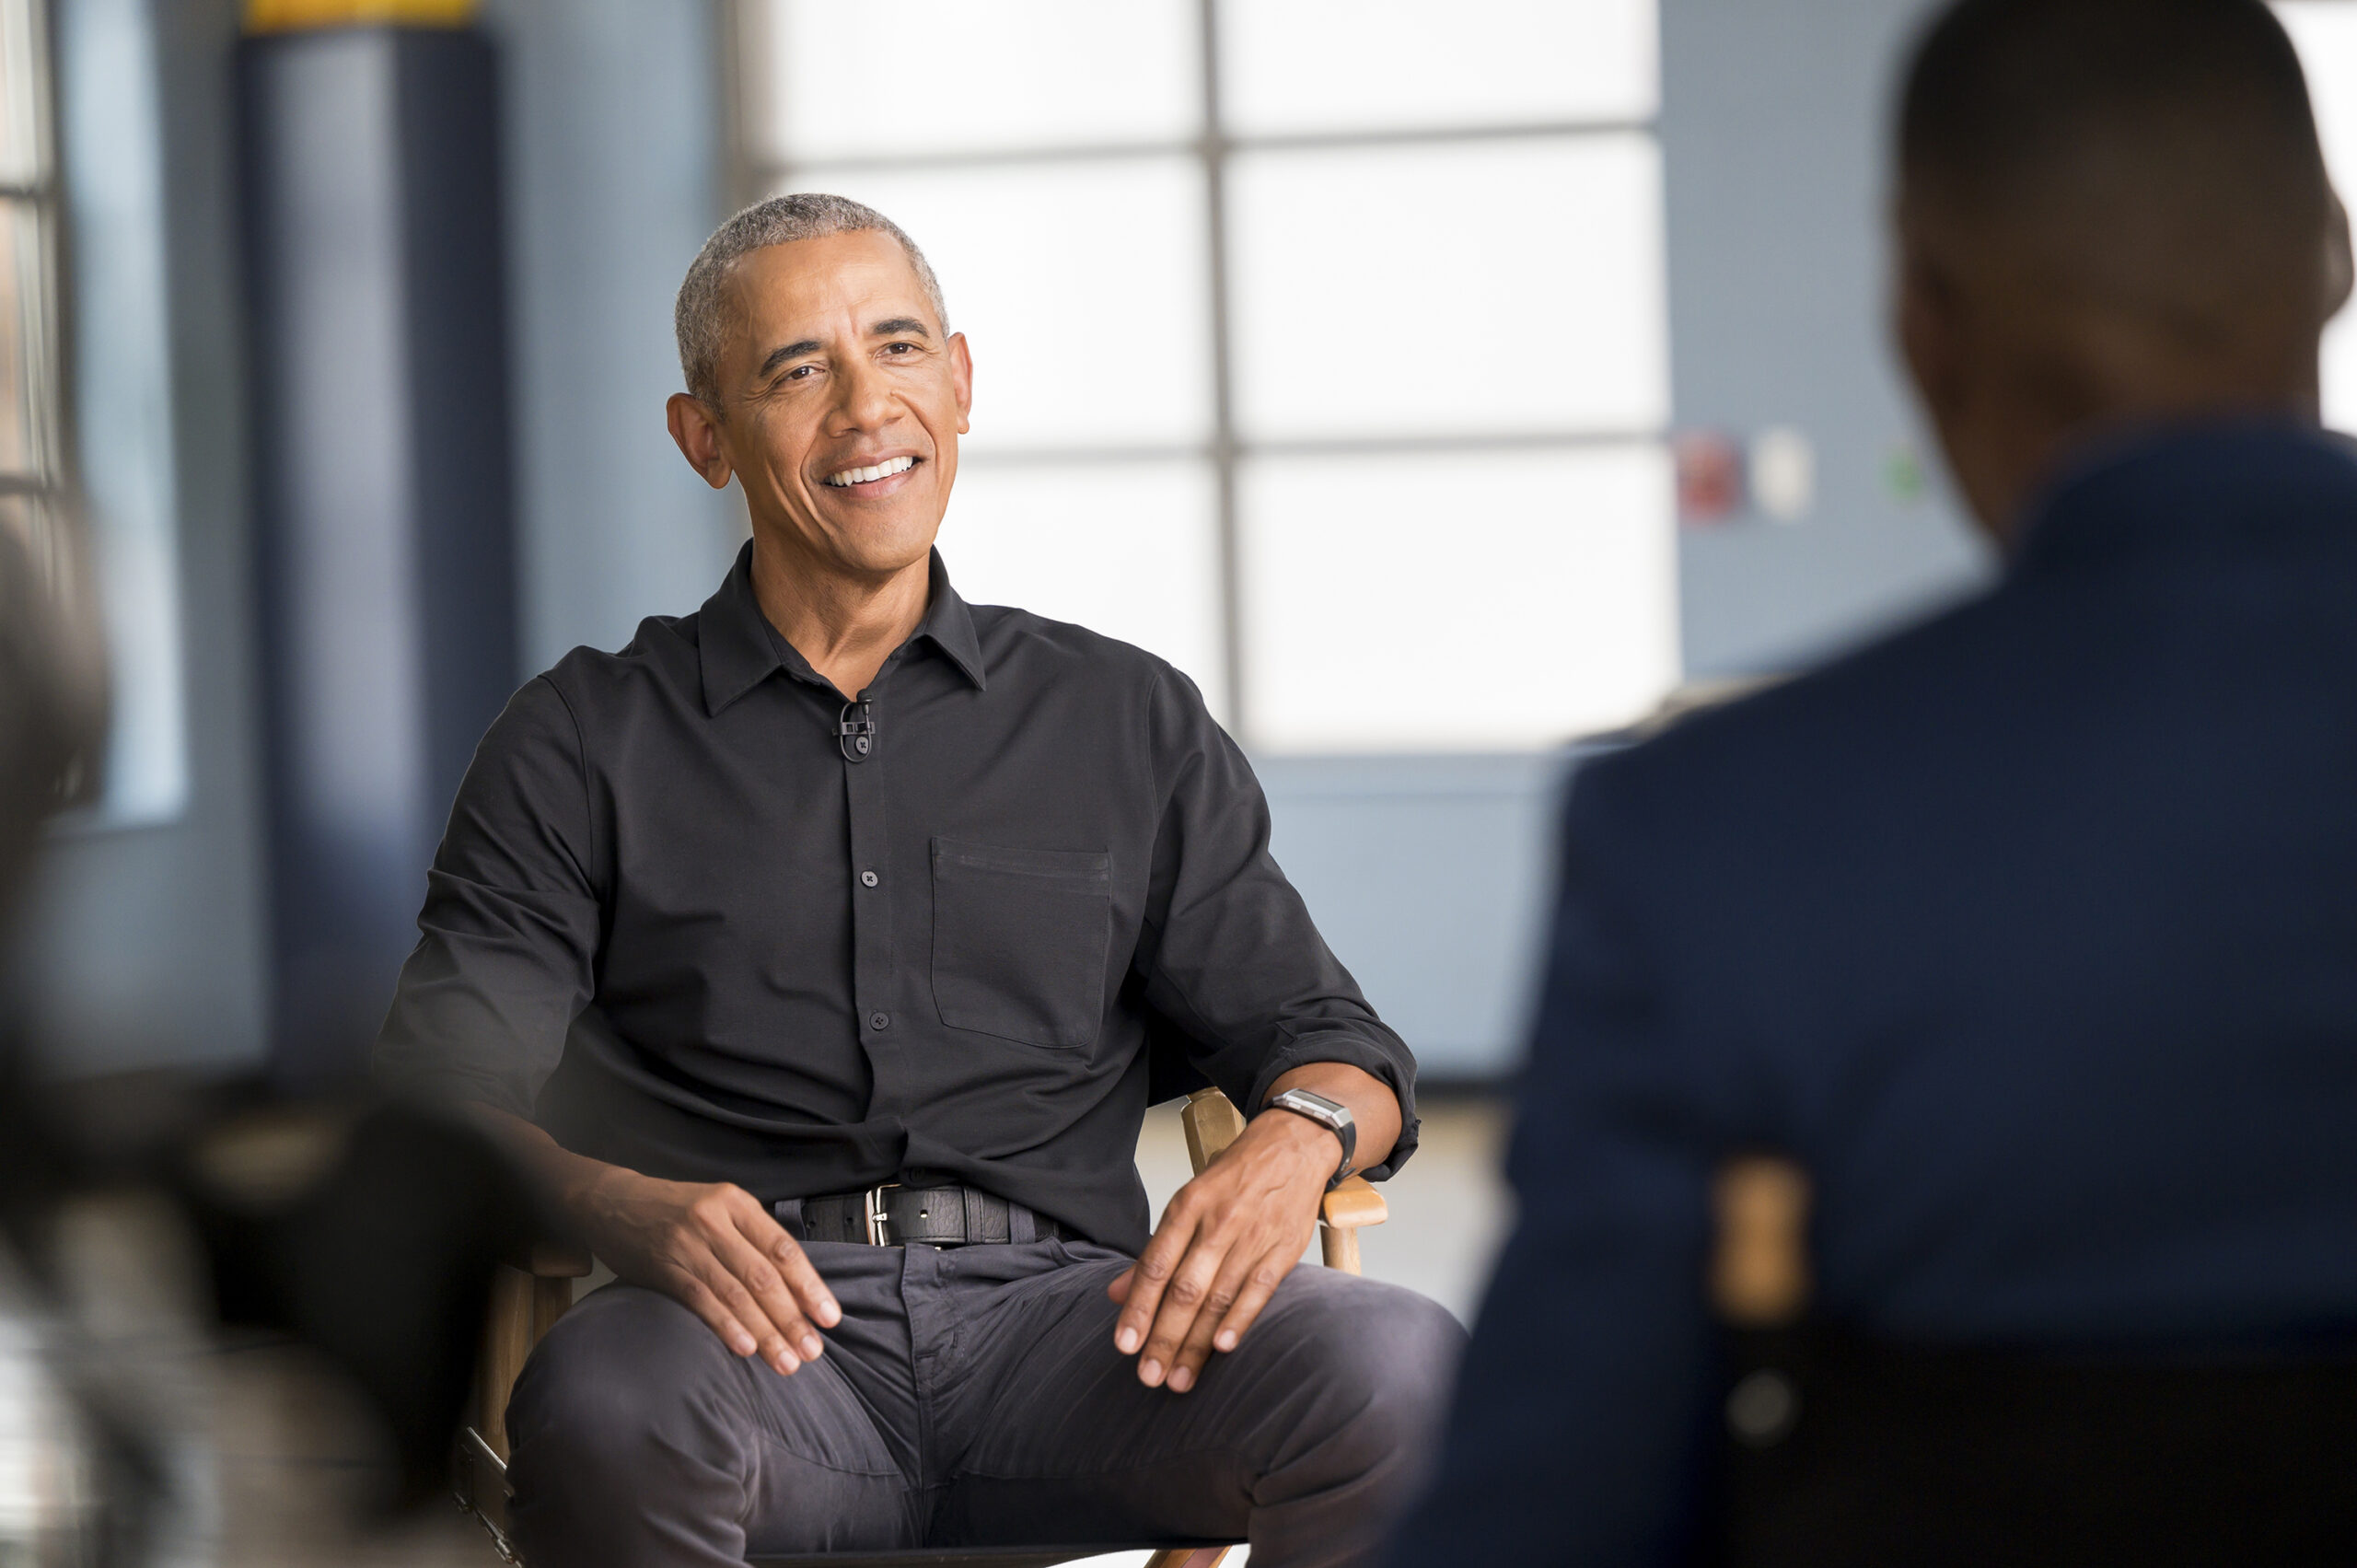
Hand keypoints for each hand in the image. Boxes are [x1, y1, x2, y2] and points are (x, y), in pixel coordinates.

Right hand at [568, 1165, 841, 1375]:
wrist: (613, 1202)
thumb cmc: (677, 1211)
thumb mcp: (719, 1209)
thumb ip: (753, 1240)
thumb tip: (796, 1290)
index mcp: (738, 1204)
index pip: (783, 1249)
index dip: (809, 1285)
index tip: (830, 1318)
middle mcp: (716, 1221)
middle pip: (764, 1276)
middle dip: (792, 1318)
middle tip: (813, 1351)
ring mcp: (689, 1244)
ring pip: (736, 1293)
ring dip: (765, 1332)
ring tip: (786, 1362)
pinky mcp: (664, 1267)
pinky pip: (701, 1300)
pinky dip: (726, 1326)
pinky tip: (746, 1350)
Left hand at [1107, 1109, 1337, 1392]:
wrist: (1294, 1144)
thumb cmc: (1235, 1177)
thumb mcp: (1188, 1202)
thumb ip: (1155, 1252)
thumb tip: (1116, 1294)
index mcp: (1187, 1207)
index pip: (1155, 1266)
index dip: (1138, 1309)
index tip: (1124, 1346)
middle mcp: (1218, 1222)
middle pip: (1185, 1288)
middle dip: (1164, 1337)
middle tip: (1149, 1376)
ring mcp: (1253, 1236)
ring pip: (1219, 1297)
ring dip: (1197, 1343)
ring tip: (1180, 1379)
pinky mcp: (1284, 1248)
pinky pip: (1259, 1290)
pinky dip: (1241, 1320)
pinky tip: (1223, 1349)